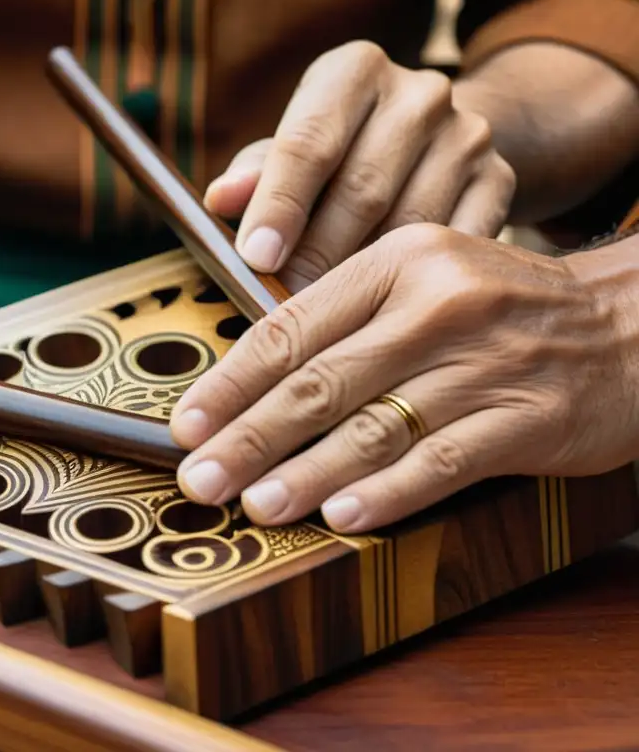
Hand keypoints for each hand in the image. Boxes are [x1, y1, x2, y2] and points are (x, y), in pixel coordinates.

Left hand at [169, 224, 638, 532]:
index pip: (292, 325)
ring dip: (305, 473)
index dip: (230, 382)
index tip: (185, 424)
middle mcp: (437, 304)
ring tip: (253, 505)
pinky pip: (442, 462)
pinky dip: (387, 493)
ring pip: (374, 426)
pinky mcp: (528, 418)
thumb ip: (342, 311)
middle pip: (321, 381)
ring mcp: (485, 363)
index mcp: (397, 261)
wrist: (628, 322)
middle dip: (248, 436)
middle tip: (198, 478)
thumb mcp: (423, 274)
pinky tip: (340, 517)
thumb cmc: (499, 307)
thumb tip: (247, 373)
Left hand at [206, 41, 515, 290]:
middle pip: (361, 188)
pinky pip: (455, 247)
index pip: (309, 141)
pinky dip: (418, 288)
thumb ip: (255, 175)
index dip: (280, 205)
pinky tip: (387, 318)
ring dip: (365, 281)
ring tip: (327, 326)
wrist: (435, 145)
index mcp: (353, 73)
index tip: (257, 259)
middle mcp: (419, 93)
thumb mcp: (290, 152)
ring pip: (410, 224)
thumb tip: (220, 200)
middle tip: (287, 310)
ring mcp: (468, 136)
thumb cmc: (338, 156)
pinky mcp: (499, 180)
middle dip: (317, 255)